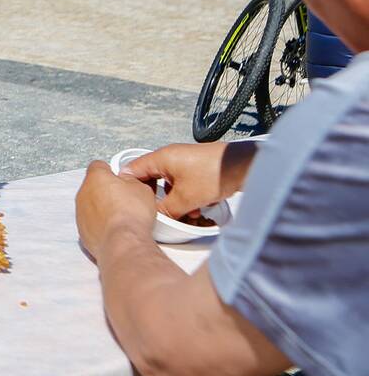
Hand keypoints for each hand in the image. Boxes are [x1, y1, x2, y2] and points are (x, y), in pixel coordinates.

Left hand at [75, 161, 155, 257]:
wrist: (123, 242)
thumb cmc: (131, 214)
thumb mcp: (141, 187)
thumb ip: (130, 179)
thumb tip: (128, 179)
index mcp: (95, 177)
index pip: (98, 166)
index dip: (110, 171)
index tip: (119, 178)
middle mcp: (83, 193)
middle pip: (93, 186)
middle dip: (106, 191)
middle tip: (123, 199)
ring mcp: (80, 212)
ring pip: (90, 205)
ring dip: (102, 208)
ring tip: (120, 216)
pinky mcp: (81, 230)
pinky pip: (90, 222)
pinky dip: (99, 224)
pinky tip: (114, 229)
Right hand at [122, 142, 252, 219]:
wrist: (244, 166)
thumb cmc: (215, 173)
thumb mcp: (185, 199)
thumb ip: (166, 210)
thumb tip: (157, 218)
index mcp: (161, 158)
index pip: (133, 170)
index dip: (130, 188)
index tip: (133, 203)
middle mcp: (170, 157)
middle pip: (152, 179)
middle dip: (157, 198)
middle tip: (158, 211)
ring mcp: (183, 162)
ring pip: (169, 184)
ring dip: (174, 200)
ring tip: (186, 213)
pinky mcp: (196, 168)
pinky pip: (183, 184)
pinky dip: (187, 197)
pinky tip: (198, 208)